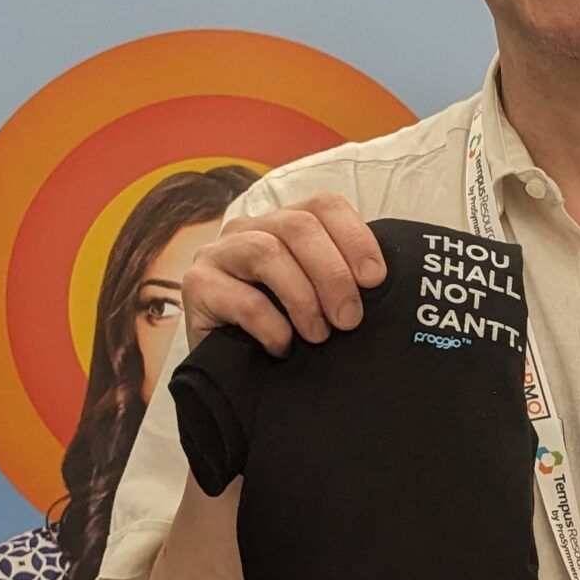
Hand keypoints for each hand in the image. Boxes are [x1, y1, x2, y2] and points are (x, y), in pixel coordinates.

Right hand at [182, 191, 385, 354]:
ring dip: (302, 298)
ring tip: (318, 335)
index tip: (376, 279)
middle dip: (333, 274)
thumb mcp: (318, 301)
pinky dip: (271, 325)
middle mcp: (249, 230)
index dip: (355, 237)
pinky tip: (283, 347)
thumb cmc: (282, 332)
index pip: (324, 205)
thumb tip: (382, 285)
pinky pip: (241, 297)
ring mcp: (218, 254)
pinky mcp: (197, 286)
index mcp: (284, 225)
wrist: (229, 374)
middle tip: (350, 319)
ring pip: (267, 252)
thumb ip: (343, 282)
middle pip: (299, 226)